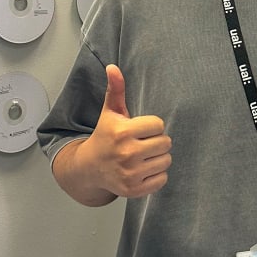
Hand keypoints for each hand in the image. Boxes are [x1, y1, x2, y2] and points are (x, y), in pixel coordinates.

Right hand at [54, 65, 171, 203]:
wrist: (89, 168)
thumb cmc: (105, 136)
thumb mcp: (110, 112)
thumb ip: (116, 89)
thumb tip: (113, 67)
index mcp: (122, 132)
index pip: (159, 125)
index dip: (152, 126)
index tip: (140, 130)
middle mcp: (126, 154)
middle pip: (166, 143)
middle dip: (157, 142)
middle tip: (143, 143)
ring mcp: (130, 174)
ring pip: (166, 161)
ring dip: (159, 158)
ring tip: (144, 156)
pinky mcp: (134, 190)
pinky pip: (162, 179)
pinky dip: (157, 175)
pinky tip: (143, 169)